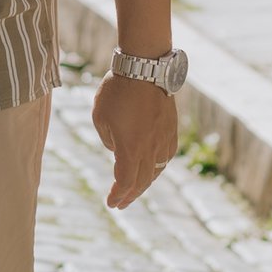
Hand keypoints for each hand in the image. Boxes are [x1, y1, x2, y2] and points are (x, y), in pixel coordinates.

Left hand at [91, 73, 178, 211]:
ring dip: (145, 183)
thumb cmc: (117, 90)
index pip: (126, 182)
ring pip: (157, 170)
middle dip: (130, 195)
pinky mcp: (171, 129)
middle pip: (142, 181)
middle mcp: (151, 148)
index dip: (118, 195)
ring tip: (135, 189)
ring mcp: (164, 138)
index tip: (111, 203)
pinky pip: (166, 156)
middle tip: (120, 204)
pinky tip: (152, 167)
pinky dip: (157, 167)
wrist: (145, 67)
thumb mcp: (100, 118)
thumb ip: (108, 140)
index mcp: (131, 148)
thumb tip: (118, 150)